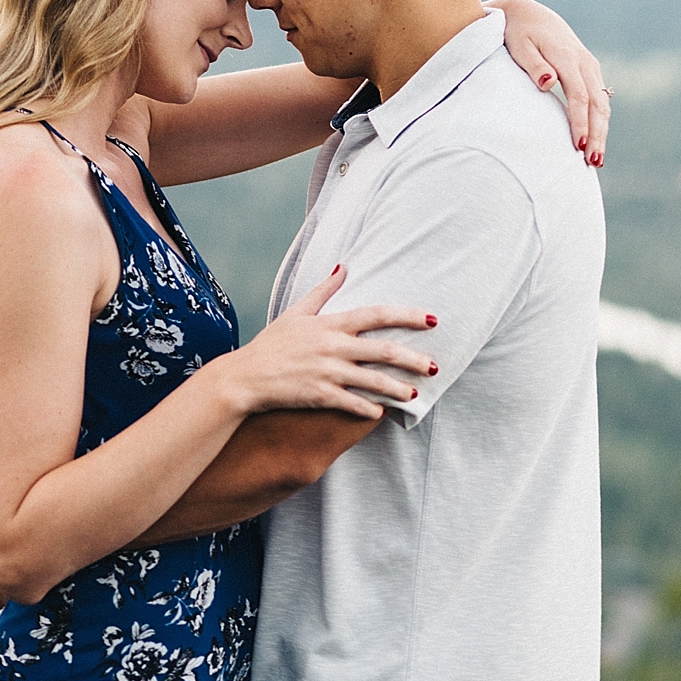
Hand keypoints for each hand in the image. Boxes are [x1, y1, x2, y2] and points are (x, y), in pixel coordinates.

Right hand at [225, 268, 436, 419]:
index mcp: (331, 324)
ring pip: (374, 381)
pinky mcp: (320, 395)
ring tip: (415, 394)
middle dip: (413, 359)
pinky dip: (370, 409)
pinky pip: (353, 404)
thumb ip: (323, 291)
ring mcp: (327, 372)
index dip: (408, 316)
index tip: (432, 320)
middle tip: (434, 366)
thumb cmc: (271, 344)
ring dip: (399, 388)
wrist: (245, 377)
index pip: (377, 314)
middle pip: (384, 350)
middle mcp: (333, 346)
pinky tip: (382, 413)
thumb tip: (343, 267)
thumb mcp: (296, 312)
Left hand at [492, 0, 610, 166]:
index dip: (580, 122)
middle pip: (597, 104)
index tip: (578, 146)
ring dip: (601, 132)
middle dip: (597, 135)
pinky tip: (595, 141)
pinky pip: (599, 99)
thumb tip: (549, 83)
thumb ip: (534, 65)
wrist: (528, 13)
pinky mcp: (589, 70)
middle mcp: (584, 62)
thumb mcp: (519, 46)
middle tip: (593, 163)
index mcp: (568, 57)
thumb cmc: (518, 32)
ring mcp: (589, 66)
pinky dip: (599, 122)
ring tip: (596, 161)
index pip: (579, 96)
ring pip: (602, 103)